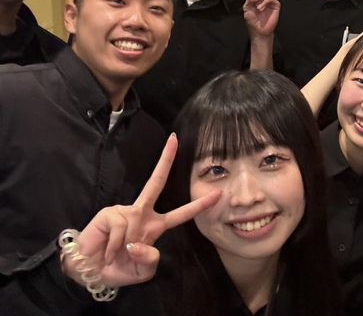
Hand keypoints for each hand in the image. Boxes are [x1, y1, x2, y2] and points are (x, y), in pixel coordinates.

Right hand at [63, 134, 220, 287]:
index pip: (182, 214)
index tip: (218, 194)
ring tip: (115, 254)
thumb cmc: (119, 268)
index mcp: (156, 226)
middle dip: (165, 160)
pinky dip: (114, 245)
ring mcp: (125, 211)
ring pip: (135, 223)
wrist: (92, 273)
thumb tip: (139, 244)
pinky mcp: (109, 213)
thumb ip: (151, 260)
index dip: (200, 205)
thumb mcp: (143, 271)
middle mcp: (142, 214)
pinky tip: (107, 250)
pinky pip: (120, 227)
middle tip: (175, 139)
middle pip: (156, 182)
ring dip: (125, 247)